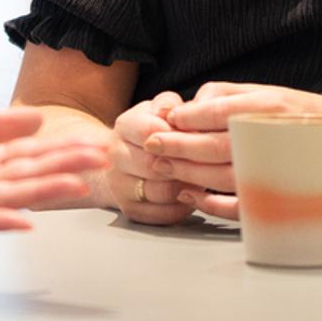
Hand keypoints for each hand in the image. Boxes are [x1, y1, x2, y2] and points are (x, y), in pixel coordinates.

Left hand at [0, 110, 103, 238]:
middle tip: (100, 162)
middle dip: (63, 168)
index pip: (28, 154)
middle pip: (25, 174)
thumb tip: (37, 120)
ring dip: (42, 193)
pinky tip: (22, 221)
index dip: (61, 148)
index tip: (96, 143)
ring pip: (5, 196)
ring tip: (77, 188)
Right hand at [103, 92, 192, 225]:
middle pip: (155, 165)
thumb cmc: (153, 131)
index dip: (178, 136)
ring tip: (201, 178)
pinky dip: (183, 207)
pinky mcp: (130, 209)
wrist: (126, 160)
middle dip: (185, 164)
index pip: (150, 131)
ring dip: (186, 186)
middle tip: (206, 162)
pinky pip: (163, 214)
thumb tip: (178, 111)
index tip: (197, 137)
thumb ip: (171, 105)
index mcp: (124, 125)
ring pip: (161, 192)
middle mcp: (115, 156)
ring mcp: (119, 185)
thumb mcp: (161, 110)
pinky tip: (190, 194)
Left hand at [148, 84, 321, 217]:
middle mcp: (274, 135)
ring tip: (164, 169)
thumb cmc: (305, 115)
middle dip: (178, 146)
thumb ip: (229, 95)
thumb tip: (190, 106)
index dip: (187, 118)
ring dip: (190, 174)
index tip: (164, 121)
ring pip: (224, 175)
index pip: (219, 111)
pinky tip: (193, 197)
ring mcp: (280, 168)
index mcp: (270, 105)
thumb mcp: (271, 91)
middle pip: (216, 144)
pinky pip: (244, 204)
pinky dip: (215, 204)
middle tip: (151, 147)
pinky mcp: (283, 197)